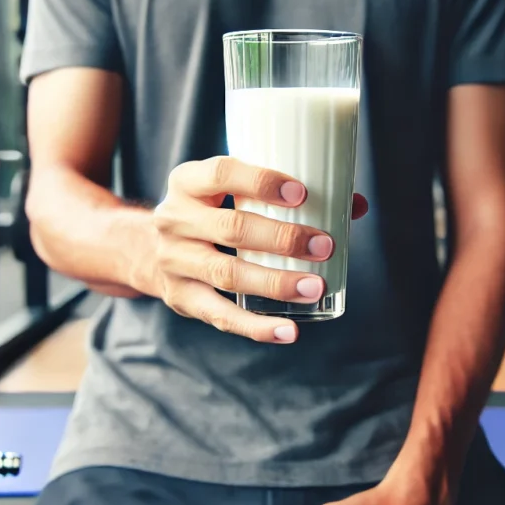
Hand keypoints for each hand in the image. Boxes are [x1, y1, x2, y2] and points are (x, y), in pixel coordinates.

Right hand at [149, 156, 366, 343]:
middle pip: (231, 229)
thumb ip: (287, 195)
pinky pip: (220, 316)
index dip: (261, 181)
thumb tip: (354, 204)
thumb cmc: (211, 213)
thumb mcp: (231, 192)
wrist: (150, 250)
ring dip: (275, 282)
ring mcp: (175, 261)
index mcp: (188, 182)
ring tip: (315, 286)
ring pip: (227, 273)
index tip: (302, 193)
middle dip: (282, 238)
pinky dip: (257, 327)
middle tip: (324, 245)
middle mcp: (174, 219)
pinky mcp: (181, 298)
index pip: (222, 173)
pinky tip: (288, 331)